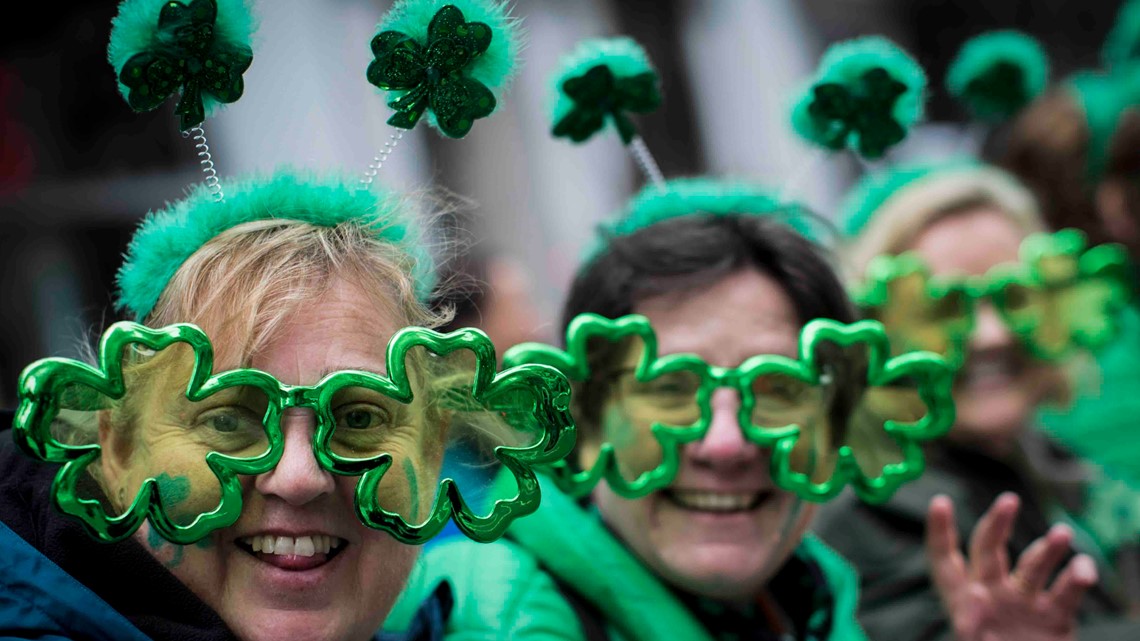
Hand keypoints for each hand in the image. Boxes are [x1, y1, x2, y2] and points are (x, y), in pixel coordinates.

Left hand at [925, 492, 1098, 640]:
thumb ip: (970, 626)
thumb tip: (975, 595)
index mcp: (961, 600)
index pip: (945, 560)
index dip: (940, 532)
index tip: (940, 503)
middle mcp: (991, 593)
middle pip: (990, 551)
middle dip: (997, 524)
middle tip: (1008, 500)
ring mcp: (1023, 603)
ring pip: (1033, 566)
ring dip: (1047, 548)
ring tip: (1062, 535)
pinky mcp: (1054, 618)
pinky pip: (1066, 594)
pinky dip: (1076, 579)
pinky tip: (1082, 569)